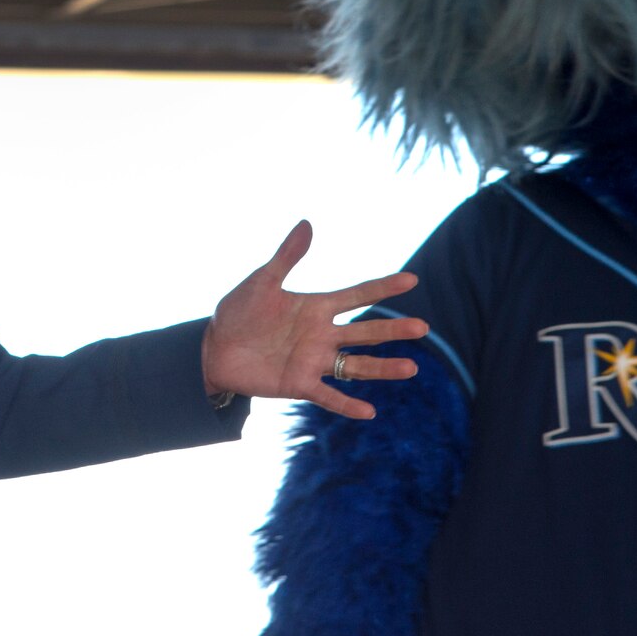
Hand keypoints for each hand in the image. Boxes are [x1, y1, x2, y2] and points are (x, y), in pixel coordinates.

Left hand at [201, 220, 426, 419]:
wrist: (214, 347)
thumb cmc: (238, 311)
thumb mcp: (262, 280)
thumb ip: (287, 256)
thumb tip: (306, 224)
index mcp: (316, 307)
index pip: (357, 295)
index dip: (382, 287)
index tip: (411, 280)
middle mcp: (322, 335)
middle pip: (365, 332)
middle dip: (393, 330)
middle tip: (422, 327)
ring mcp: (313, 361)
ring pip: (356, 365)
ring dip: (383, 368)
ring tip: (411, 368)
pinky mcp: (299, 384)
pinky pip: (328, 395)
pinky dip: (347, 404)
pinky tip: (369, 412)